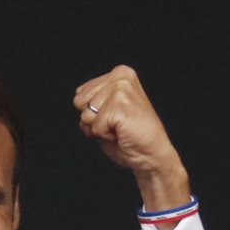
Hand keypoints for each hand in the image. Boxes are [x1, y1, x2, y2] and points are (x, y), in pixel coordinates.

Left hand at [73, 66, 190, 219]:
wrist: (152, 155)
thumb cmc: (131, 137)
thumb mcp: (107, 112)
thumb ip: (92, 101)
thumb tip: (77, 99)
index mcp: (119, 74)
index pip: (80, 94)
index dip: (92, 114)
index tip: (114, 118)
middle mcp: (121, 77)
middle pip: (79, 102)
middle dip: (94, 119)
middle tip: (117, 125)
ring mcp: (121, 89)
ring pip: (86, 114)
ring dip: (100, 128)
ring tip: (120, 128)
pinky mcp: (120, 105)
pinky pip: (95, 126)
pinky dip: (105, 136)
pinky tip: (122, 133)